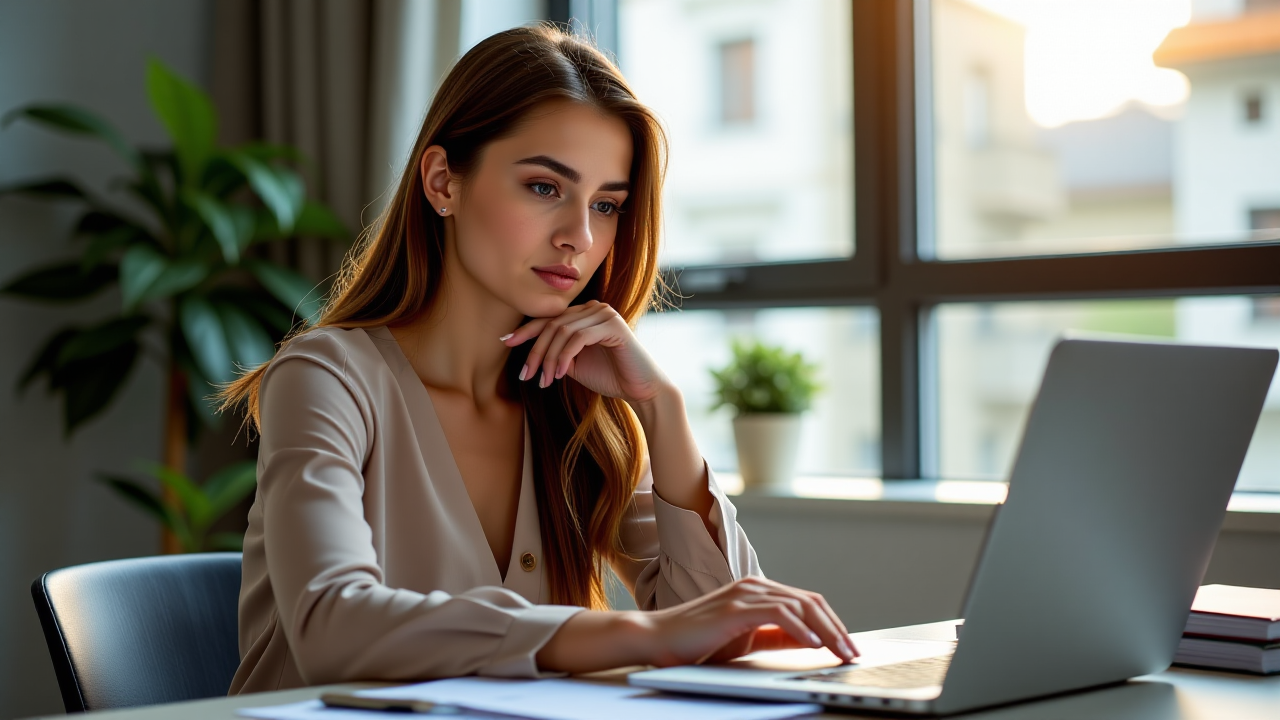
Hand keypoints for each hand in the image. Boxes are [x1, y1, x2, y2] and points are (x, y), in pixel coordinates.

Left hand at [502, 300, 666, 403]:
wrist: (640, 389)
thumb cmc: (609, 376)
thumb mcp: (574, 364)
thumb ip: (556, 353)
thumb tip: (531, 352)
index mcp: (585, 314)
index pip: (550, 318)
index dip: (526, 330)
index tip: (505, 342)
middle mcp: (594, 308)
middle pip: (553, 325)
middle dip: (535, 351)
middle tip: (526, 375)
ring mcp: (605, 314)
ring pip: (563, 331)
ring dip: (548, 358)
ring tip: (544, 381)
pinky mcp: (613, 325)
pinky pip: (578, 338)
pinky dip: (564, 356)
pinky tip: (559, 374)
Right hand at [642, 577, 857, 665]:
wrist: (659, 639)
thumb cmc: (698, 641)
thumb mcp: (748, 639)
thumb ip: (778, 637)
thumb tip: (812, 641)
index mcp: (758, 591)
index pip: (807, 602)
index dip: (832, 623)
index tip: (847, 647)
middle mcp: (755, 586)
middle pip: (810, 601)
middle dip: (837, 628)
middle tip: (852, 652)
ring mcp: (745, 594)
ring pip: (799, 605)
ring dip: (826, 630)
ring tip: (840, 651)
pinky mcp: (735, 607)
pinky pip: (778, 613)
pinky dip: (800, 628)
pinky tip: (813, 643)